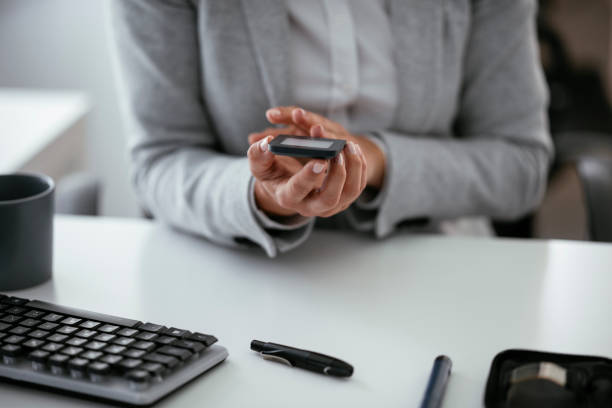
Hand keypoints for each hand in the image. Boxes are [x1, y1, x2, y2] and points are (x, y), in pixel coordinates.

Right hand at [247, 133, 366, 217]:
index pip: (298, 190)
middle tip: (338, 151)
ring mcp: (329, 205)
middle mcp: (309, 206)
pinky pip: (358, 186)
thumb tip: (266, 143)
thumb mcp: (260, 165)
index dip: (309, 176)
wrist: (286, 186)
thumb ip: (257, 154)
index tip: (319, 159)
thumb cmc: (273, 174)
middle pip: (329, 198)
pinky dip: (359, 167)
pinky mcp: (343, 198)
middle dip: (337, 174)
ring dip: (353, 168)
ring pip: (349, 193)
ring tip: (348, 145)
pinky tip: (353, 149)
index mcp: (287, 197)